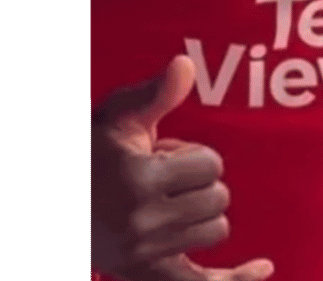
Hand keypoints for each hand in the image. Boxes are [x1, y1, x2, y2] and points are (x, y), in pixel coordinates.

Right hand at [91, 55, 273, 280]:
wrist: (57, 202)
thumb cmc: (94, 151)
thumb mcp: (119, 117)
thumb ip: (156, 92)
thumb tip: (185, 63)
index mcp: (139, 178)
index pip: (210, 165)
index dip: (195, 155)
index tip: (164, 156)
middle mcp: (142, 221)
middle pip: (218, 198)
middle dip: (199, 183)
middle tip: (163, 180)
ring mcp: (144, 254)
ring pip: (215, 230)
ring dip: (199, 213)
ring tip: (163, 203)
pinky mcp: (144, 275)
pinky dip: (235, 278)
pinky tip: (264, 265)